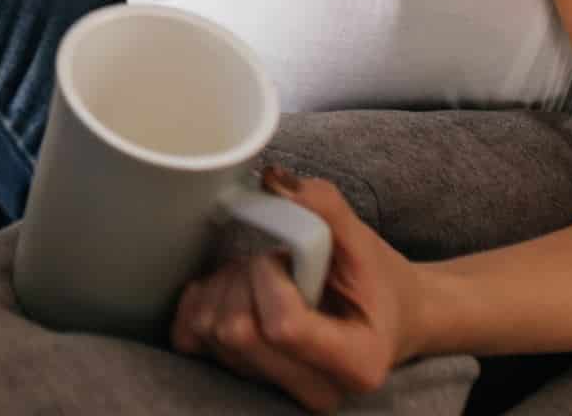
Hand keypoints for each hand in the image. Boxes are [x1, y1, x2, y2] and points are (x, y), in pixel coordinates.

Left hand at [171, 169, 423, 413]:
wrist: (383, 316)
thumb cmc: (374, 281)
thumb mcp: (362, 241)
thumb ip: (324, 207)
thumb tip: (273, 181)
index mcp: (357, 362)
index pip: (283, 328)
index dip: (269, 277)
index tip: (283, 256)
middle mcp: (316, 390)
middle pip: (237, 333)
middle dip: (244, 279)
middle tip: (270, 262)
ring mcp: (274, 388)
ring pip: (210, 332)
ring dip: (225, 287)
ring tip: (260, 276)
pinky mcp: (239, 376)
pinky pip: (188, 338)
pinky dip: (200, 303)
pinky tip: (232, 290)